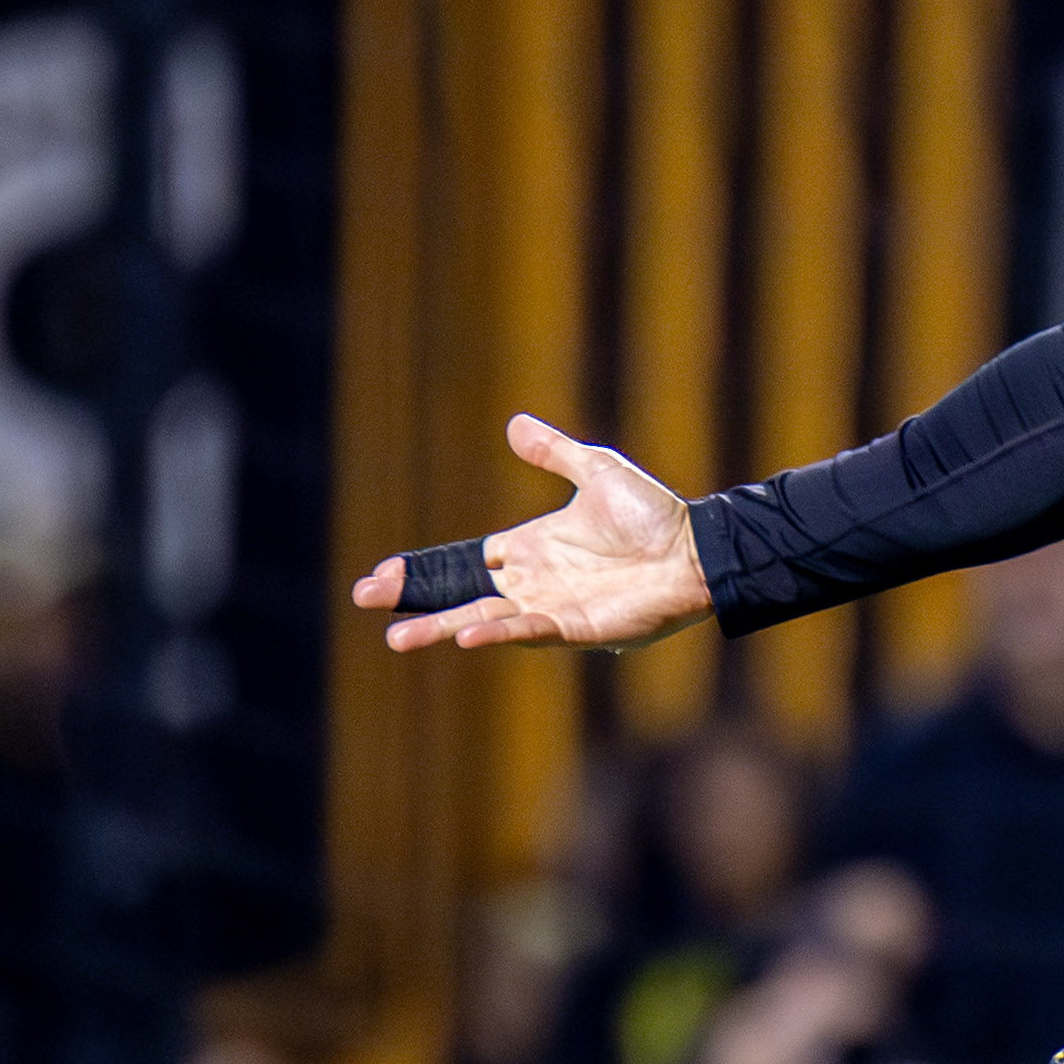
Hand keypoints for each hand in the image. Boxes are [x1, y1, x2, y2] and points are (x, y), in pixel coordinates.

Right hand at [352, 414, 713, 653]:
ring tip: (399, 639)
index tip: (379, 576)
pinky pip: (530, 629)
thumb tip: (513, 425)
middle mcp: (532, 581)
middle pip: (459, 593)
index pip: (461, 562)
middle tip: (366, 601)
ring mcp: (552, 606)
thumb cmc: (654, 515)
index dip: (422, 569)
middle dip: (414, 599)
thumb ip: (554, 453)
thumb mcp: (596, 470)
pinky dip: (499, 631)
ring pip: (483, 618)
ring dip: (442, 627)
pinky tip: (468, 633)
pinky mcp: (577, 626)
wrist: (697, 549)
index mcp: (529, 548)